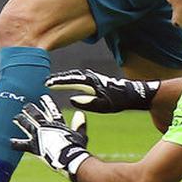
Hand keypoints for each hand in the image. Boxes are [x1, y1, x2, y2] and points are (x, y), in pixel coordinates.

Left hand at [10, 95, 90, 181]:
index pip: (52, 111)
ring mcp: (38, 136)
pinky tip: (10, 142)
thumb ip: (80, 124)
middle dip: (30, 110)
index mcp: (57, 124)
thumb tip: (80, 113)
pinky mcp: (33, 146)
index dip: (47, 104)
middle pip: (36, 115)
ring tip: (15, 117)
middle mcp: (46, 127)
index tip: (43, 98)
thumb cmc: (76, 147)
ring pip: (27, 126)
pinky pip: (21, 145)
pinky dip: (16, 143)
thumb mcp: (81, 134)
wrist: (68, 157)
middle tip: (25, 106)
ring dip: (21, 121)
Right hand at [45, 69, 159, 112]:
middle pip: (72, 76)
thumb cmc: (120, 100)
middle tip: (46, 81)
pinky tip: (68, 82)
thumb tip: (72, 99)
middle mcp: (92, 77)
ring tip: (53, 81)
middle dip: (59, 78)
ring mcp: (95, 77)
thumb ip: (88, 103)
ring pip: (76, 76)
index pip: (72, 80)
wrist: (135, 93)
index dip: (59, 82)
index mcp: (92, 82)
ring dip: (65, 78)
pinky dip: (72, 79)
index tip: (47, 83)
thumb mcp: (105, 105)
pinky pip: (81, 77)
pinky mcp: (97, 80)